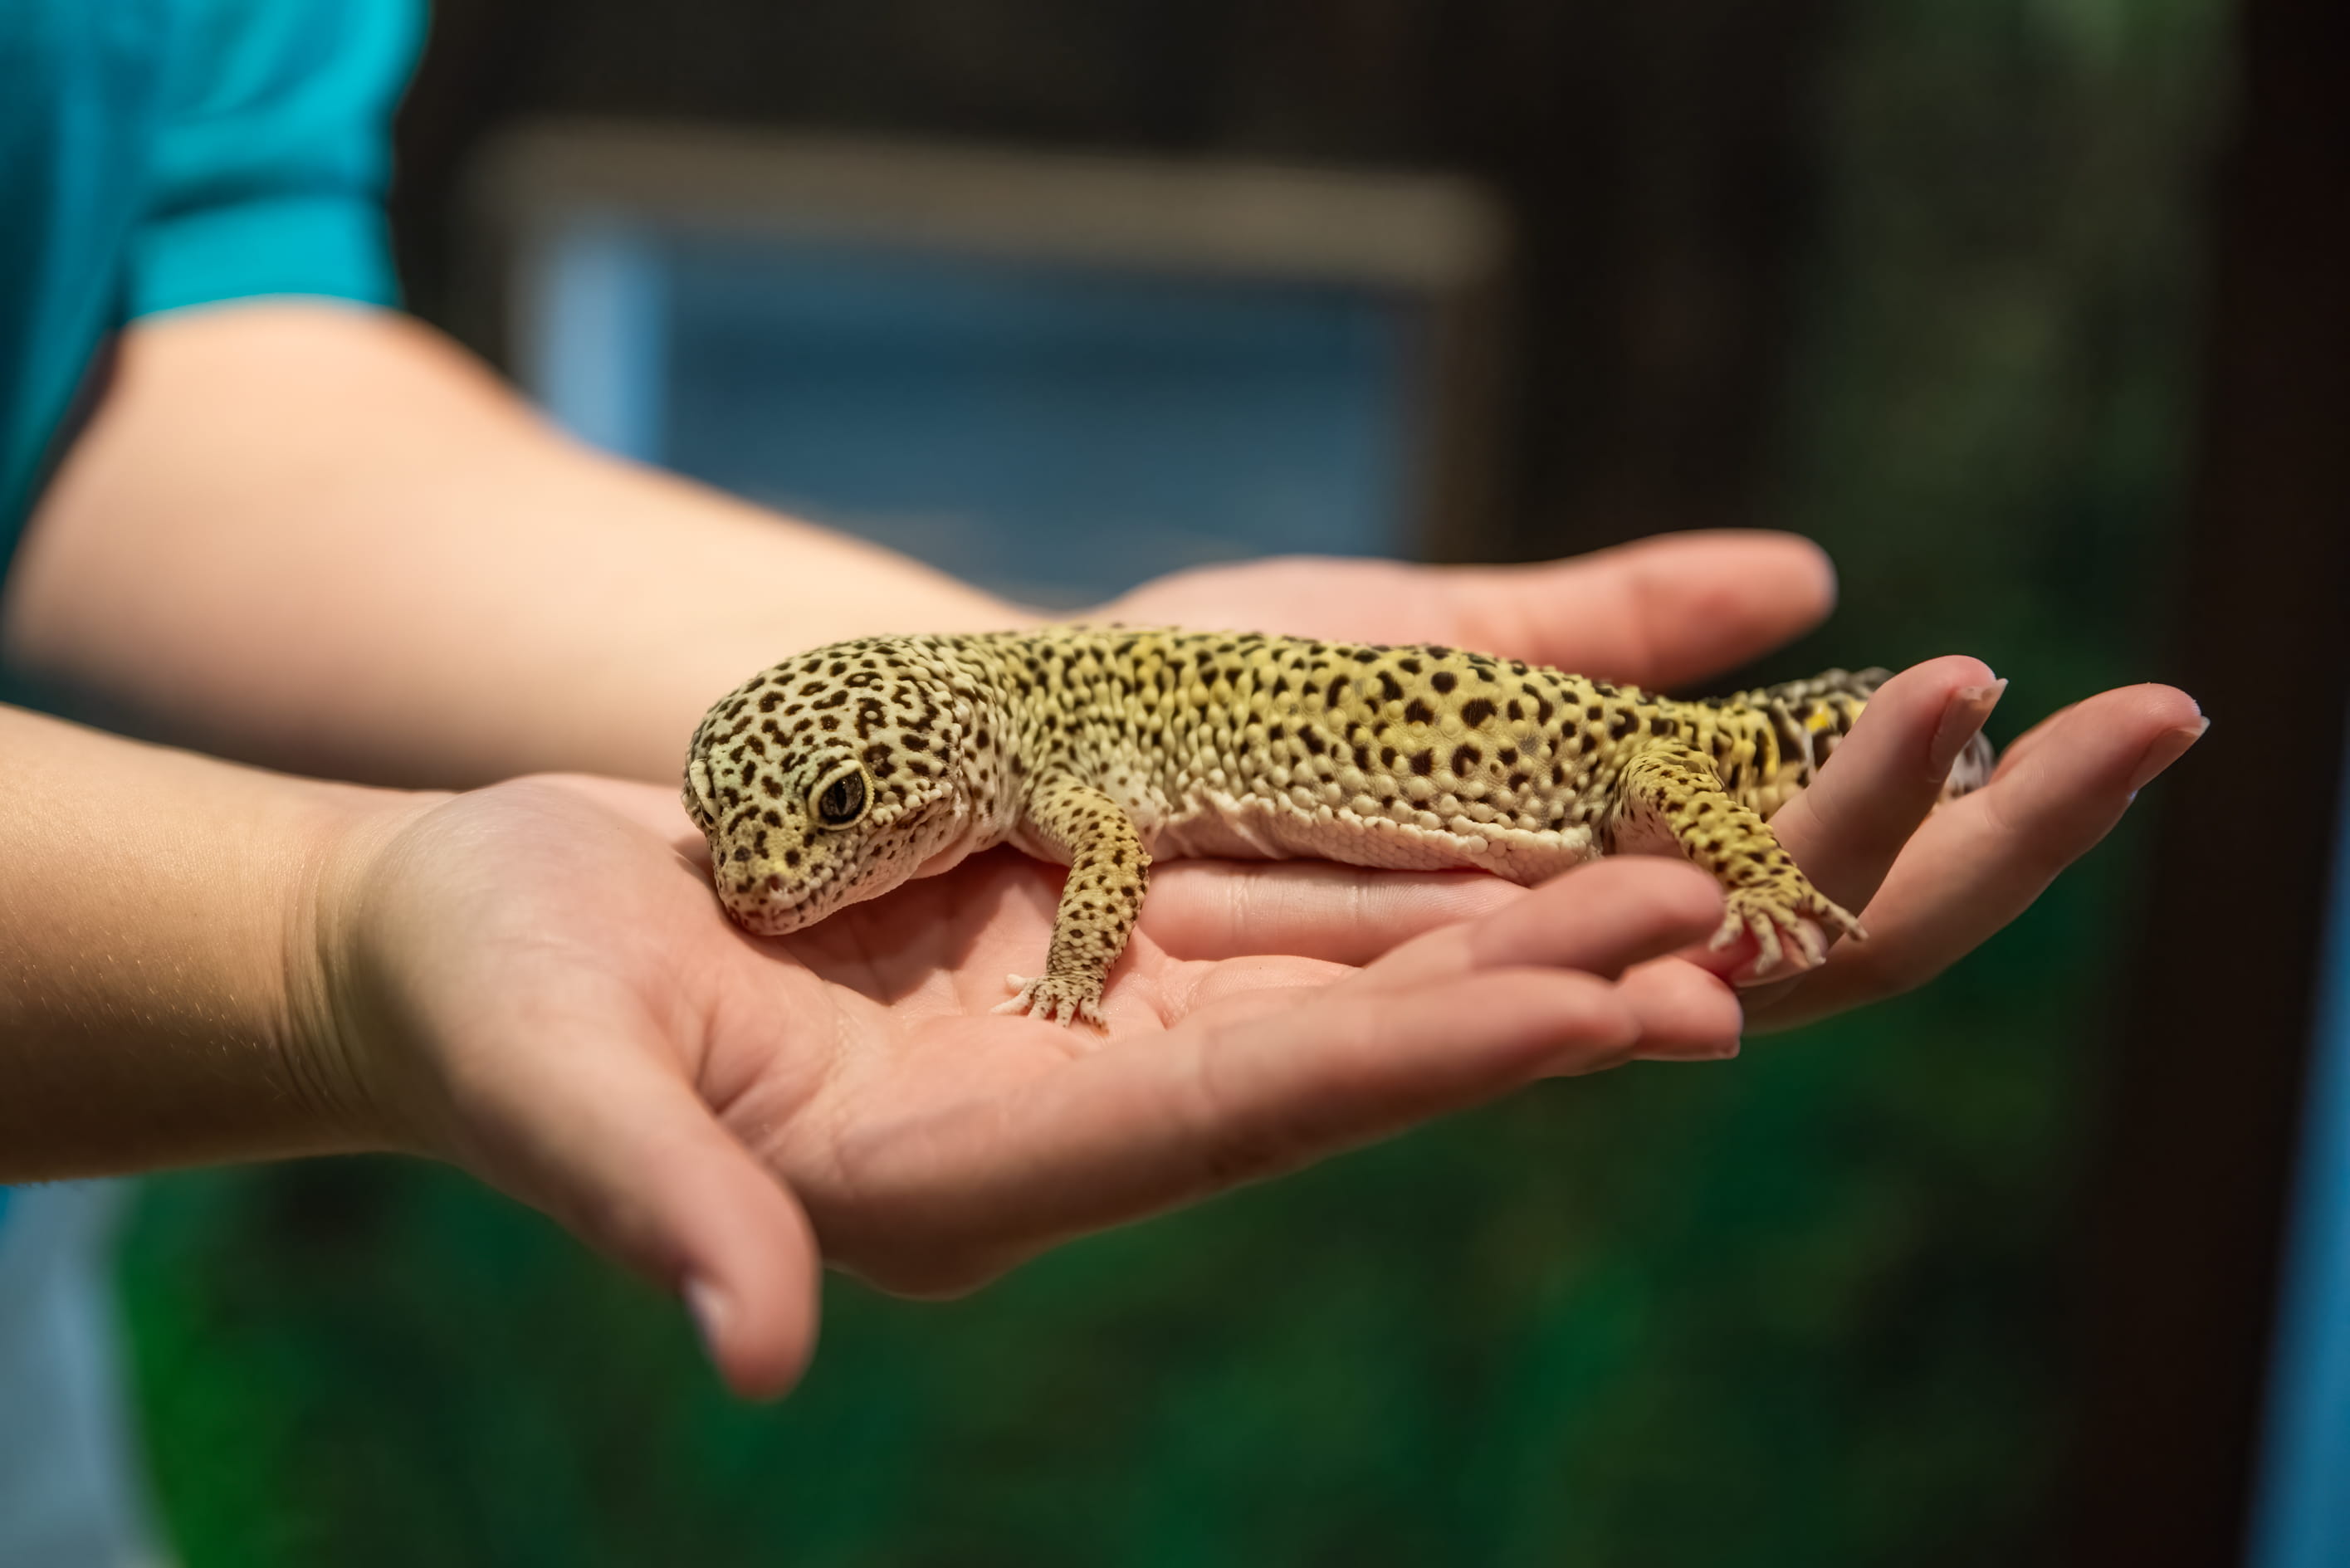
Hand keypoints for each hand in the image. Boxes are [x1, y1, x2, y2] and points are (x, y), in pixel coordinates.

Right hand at [308, 778, 1737, 1400]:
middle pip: (1324, 1066)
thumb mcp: (553, 1079)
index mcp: (947, 1171)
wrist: (485, 936)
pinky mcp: (1060, 957)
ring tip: (1678, 887)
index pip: (1220, 1121)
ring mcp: (1066, 1038)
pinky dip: (1389, 885)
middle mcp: (1046, 1120)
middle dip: (1515, 1007)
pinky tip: (1512, 834)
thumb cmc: (489, 1000)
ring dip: (1491, 939)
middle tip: (1715, 951)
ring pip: (1320, 990)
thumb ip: (660, 1205)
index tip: (1588, 1009)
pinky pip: (1256, 919)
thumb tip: (758, 1353)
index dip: (1406, 1064)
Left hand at [1102, 530, 2204, 1029]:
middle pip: (1760, 941)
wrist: (967, 745)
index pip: (1797, 848)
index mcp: (1556, 855)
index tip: (2113, 703)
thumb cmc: (1184, 695)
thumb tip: (1805, 576)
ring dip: (1771, 922)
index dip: (1944, 790)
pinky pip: (1394, 1053)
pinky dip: (1529, 1010)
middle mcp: (1498, 953)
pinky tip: (1662, 982)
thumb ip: (1595, 632)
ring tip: (1915, 839)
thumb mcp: (1407, 646)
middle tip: (2125, 738)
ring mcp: (1376, 1022)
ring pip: (1611, 1000)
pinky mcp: (1213, 1085)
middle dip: (1928, 841)